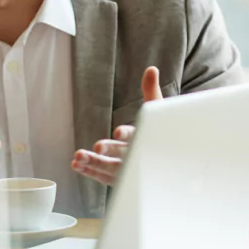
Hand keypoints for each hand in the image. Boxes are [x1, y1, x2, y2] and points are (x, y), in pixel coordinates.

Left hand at [71, 66, 162, 185]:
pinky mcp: (120, 180)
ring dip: (94, 162)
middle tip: (97, 146)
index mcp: (147, 138)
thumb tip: (151, 69)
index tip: (118, 132)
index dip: (128, 134)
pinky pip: (103, 177)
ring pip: (111, 168)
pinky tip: (76, 164)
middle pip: (124, 154)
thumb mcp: (158, 111)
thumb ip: (150, 91)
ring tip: (78, 156)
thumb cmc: (160, 133)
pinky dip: (90, 172)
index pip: (139, 136)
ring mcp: (129, 170)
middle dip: (110, 150)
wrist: (173, 164)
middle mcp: (139, 156)